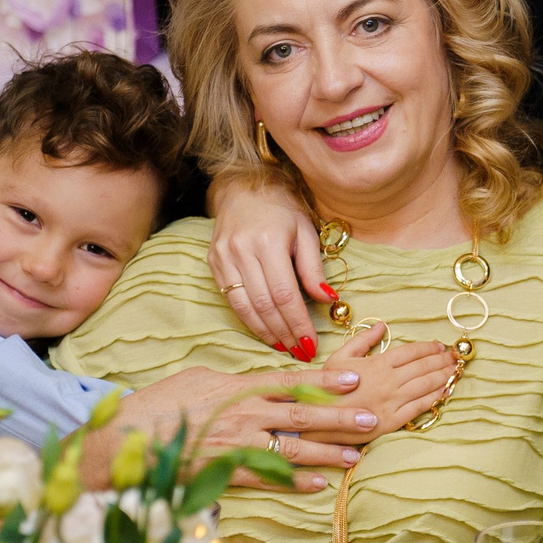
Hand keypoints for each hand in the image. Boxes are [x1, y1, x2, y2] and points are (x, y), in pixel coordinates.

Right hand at [102, 357, 375, 491]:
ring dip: (328, 453)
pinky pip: (268, 478)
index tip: (355, 376)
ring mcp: (236, 444)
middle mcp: (243, 414)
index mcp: (237, 386)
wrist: (125, 440)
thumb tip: (254, 378)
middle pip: (302, 414)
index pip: (290, 380)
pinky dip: (294, 482)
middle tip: (371, 418)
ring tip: (357, 455)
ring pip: (291, 448)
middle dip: (340, 417)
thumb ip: (232, 379)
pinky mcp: (225, 472)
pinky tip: (319, 485)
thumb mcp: (197, 378)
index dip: (325, 379)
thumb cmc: (158, 404)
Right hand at [208, 173, 331, 360]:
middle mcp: (242, 251)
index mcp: (268, 242)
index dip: (298, 323)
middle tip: (301, 353)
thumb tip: (329, 300)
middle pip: (265, 304)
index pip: (285, 294)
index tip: (312, 344)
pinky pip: (231, 299)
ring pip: (244, 306)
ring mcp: (223, 258)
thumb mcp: (306, 232)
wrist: (243, 189)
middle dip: (284, 333)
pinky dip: (249, 320)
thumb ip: (314, 269)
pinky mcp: (213, 263)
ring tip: (284, 348)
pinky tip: (265, 332)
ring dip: (265, 332)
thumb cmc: (282, 210)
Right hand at [335, 325, 460, 434]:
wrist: (314, 421)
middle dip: (442, 360)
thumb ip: (362, 340)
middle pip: (423, 367)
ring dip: (443, 376)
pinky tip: (445, 391)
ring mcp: (391, 402)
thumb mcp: (338, 359)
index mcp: (376, 364)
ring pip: (425, 385)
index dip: (428, 347)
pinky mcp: (392, 422)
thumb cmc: (323, 389)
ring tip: (455, 370)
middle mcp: (388, 382)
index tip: (440, 345)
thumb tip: (382, 326)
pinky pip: (419, 407)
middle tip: (456, 356)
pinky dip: (434, 397)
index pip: (410, 352)